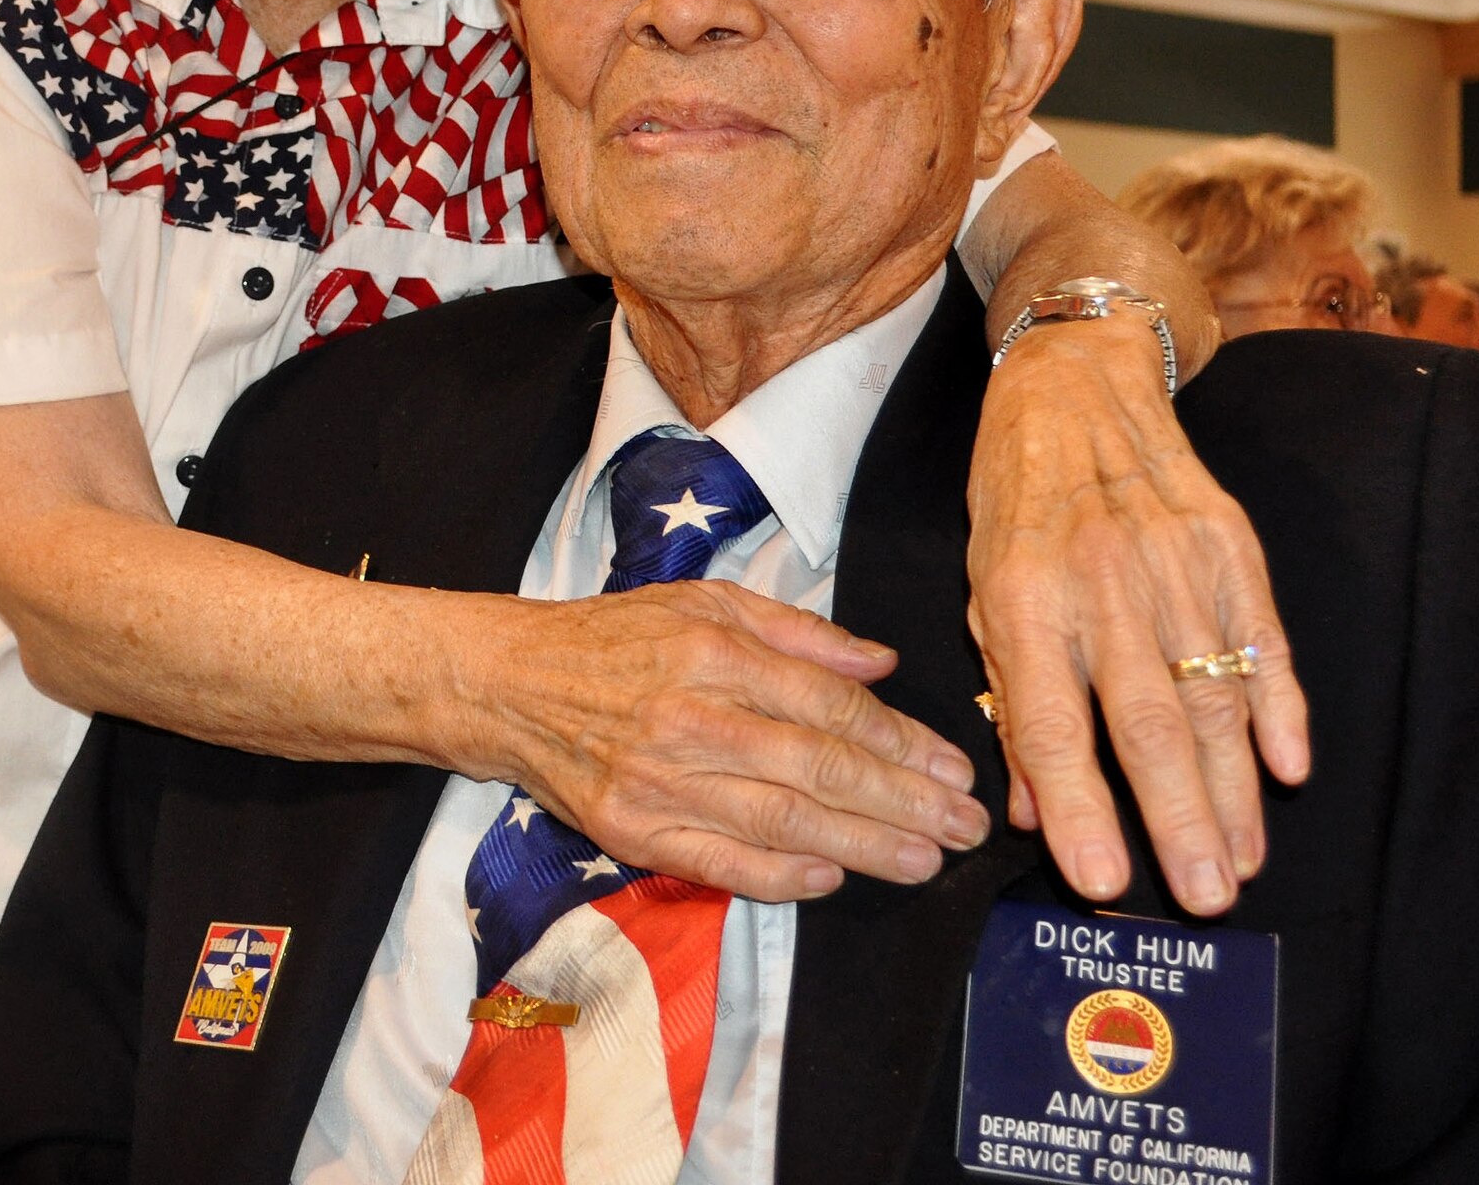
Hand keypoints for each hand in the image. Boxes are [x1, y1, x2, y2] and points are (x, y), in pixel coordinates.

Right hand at [460, 579, 990, 902]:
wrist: (512, 683)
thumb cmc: (617, 635)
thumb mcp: (705, 601)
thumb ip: (798, 632)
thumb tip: (880, 662)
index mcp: (715, 651)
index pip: (829, 706)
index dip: (901, 742)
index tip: (954, 766)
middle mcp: (692, 716)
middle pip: (818, 768)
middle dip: (904, 801)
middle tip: (966, 825)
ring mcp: (659, 780)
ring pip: (780, 821)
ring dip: (862, 845)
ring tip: (924, 858)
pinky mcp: (631, 830)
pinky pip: (718, 861)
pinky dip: (778, 875)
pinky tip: (830, 878)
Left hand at [966, 315, 1308, 915]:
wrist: (1073, 383)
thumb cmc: (1015, 499)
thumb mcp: (981, 590)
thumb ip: (1008, 701)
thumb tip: (1027, 809)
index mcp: (1023, 598)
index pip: (1052, 723)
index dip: (1079, 807)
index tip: (1103, 879)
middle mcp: (1100, 581)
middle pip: (1147, 721)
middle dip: (1178, 819)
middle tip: (1206, 898)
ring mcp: (1170, 559)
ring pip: (1211, 693)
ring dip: (1233, 786)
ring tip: (1243, 856)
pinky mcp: (1226, 540)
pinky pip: (1259, 637)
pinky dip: (1279, 705)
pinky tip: (1288, 766)